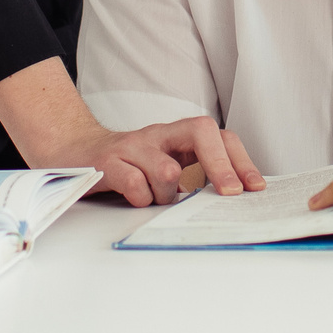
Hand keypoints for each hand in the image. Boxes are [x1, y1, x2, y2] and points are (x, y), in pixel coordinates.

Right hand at [59, 115, 265, 207]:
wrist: (77, 152)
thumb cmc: (130, 164)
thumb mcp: (166, 164)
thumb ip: (195, 174)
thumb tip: (233, 199)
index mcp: (178, 135)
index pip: (219, 136)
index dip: (240, 160)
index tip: (254, 188)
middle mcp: (159, 134)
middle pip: (201, 132)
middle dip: (220, 166)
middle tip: (230, 194)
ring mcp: (134, 145)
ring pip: (168, 171)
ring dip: (168, 196)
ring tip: (157, 199)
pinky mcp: (109, 162)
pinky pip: (135, 184)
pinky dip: (141, 199)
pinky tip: (135, 199)